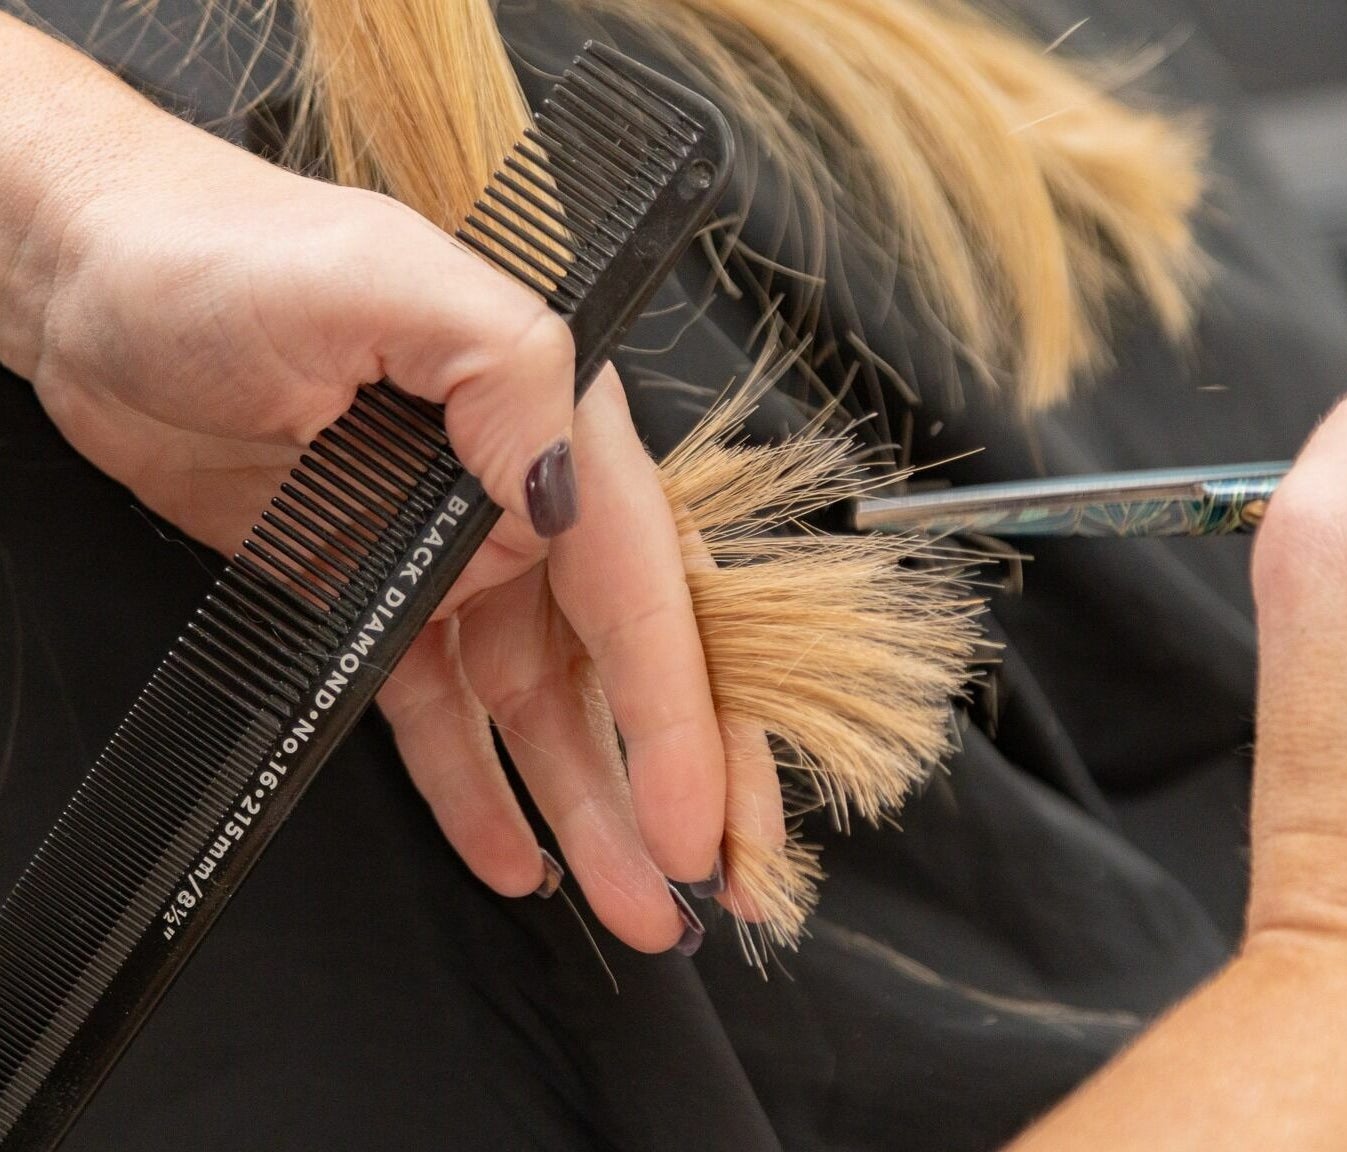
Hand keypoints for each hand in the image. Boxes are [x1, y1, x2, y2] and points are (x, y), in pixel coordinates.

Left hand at [6, 23, 781, 953]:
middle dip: (677, 779)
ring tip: (628, 908)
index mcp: (548, 421)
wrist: (88, 274)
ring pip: (540, 709)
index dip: (680, 716)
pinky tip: (514, 853)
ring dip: (589, 807)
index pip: (643, 590)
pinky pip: (438, 713)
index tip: (696, 824)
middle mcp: (517, 497)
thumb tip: (564, 501)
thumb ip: (505, 372)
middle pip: (624, 663)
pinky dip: (477, 787)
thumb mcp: (384, 280)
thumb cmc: (226, 250)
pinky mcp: (372, 594)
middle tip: (710, 890)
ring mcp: (447, 555)